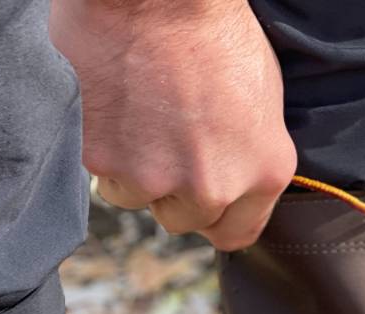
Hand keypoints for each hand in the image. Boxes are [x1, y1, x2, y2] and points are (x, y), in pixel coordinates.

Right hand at [51, 0, 295, 250]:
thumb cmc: (212, 28)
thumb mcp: (260, 96)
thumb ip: (247, 155)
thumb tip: (232, 185)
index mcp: (263, 172)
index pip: (236, 233)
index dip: (216, 214)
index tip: (200, 193)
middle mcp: (213, 187)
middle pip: (183, 219)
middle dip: (171, 188)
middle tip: (163, 136)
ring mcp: (157, 180)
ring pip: (136, 197)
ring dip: (132, 168)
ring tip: (137, 112)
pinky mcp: (106, 164)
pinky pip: (101, 172)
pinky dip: (101, 145)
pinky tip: (113, 103)